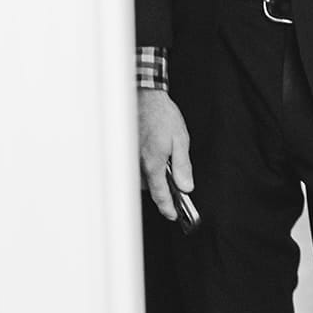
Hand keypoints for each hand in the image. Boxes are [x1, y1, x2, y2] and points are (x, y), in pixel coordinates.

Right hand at [137, 89, 191, 220]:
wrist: (144, 97)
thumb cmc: (162, 116)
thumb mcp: (181, 140)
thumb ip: (183, 166)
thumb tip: (186, 186)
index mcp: (154, 163)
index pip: (160, 194)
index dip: (168, 207)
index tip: (174, 215)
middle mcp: (138, 164)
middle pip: (150, 188)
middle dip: (162, 191)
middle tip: (176, 188)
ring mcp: (130, 158)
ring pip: (141, 179)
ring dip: (153, 179)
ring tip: (166, 166)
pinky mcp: (126, 152)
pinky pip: (135, 168)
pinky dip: (145, 169)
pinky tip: (155, 156)